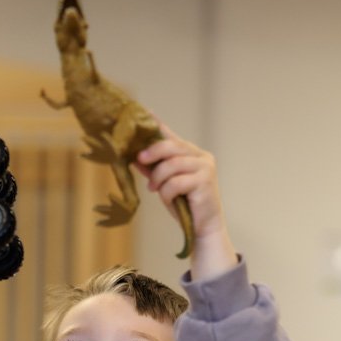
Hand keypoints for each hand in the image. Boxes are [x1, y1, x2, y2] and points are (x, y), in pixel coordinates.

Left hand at [136, 125, 237, 279]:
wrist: (202, 228)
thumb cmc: (185, 207)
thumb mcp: (165, 186)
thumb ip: (154, 171)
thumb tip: (135, 158)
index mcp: (191, 154)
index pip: (172, 136)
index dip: (158, 125)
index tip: (144, 112)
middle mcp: (201, 156)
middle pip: (172, 146)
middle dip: (152, 152)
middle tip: (139, 160)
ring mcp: (205, 167)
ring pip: (172, 164)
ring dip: (158, 178)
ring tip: (154, 189)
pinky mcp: (205, 181)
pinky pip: (176, 182)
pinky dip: (167, 192)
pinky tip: (169, 199)